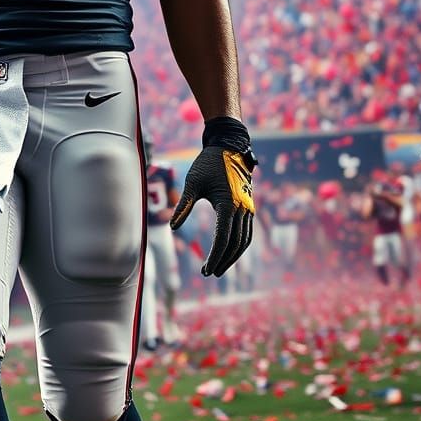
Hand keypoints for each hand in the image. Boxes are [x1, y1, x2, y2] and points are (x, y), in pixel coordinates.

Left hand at [171, 147, 255, 276]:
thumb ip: (183, 206)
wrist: (229, 147)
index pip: (223, 239)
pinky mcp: (249, 206)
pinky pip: (247, 232)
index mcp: (227, 204)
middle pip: (235, 244)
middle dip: (223, 261)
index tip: (206, 270)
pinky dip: (239, 246)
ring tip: (218, 268)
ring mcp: (248, 208)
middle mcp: (242, 209)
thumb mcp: (192, 183)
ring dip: (232, 257)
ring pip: (244, 241)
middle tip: (208, 273)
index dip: (215, 257)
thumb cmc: (207, 164)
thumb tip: (172, 227)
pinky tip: (228, 252)